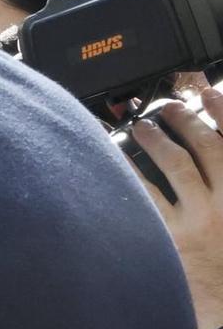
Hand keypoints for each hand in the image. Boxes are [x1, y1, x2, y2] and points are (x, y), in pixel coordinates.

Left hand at [124, 86, 222, 328]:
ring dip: (157, 139)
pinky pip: (145, 195)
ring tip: (141, 126)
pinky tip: (114, 159)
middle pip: (207, 147)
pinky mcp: (171, 237)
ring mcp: (199, 219)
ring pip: (176, 165)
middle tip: (168, 107)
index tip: (212, 91)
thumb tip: (214, 147)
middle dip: (186, 121)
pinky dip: (130, 172)